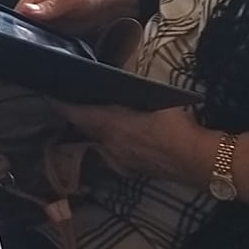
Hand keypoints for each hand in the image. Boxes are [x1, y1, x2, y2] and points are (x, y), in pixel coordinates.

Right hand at [17, 0, 138, 35]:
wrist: (116, 2)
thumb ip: (49, 6)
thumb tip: (27, 11)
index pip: (20, 9)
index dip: (20, 21)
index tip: (25, 31)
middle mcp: (42, 5)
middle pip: (25, 23)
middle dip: (30, 32)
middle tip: (41, 37)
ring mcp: (50, 20)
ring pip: (36, 33)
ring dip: (41, 39)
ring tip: (51, 40)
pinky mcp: (59, 31)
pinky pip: (49, 39)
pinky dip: (51, 43)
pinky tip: (56, 45)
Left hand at [55, 102, 214, 184]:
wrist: (199, 160)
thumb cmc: (178, 126)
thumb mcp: (156, 100)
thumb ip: (135, 91)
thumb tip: (122, 80)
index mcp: (112, 126)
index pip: (76, 114)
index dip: (60, 104)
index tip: (49, 94)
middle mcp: (109, 145)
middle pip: (84, 128)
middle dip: (76, 115)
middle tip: (71, 99)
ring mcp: (119, 160)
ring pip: (97, 141)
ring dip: (92, 129)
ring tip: (93, 114)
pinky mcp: (130, 168)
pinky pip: (111, 151)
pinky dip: (108, 140)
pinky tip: (118, 133)